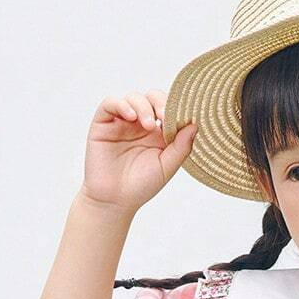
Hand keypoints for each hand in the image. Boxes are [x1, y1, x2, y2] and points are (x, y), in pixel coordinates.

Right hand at [81, 88, 196, 214]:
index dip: (174, 108)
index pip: (168, 108)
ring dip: (143, 106)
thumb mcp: (166, 167)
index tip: (181, 116)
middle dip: (160, 102)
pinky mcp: (103, 122)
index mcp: (158, 132)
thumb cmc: (141, 186)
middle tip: (164, 116)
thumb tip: (195, 125)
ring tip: (148, 124)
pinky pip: (111, 103)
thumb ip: (181, 147)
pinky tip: (130, 116)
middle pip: (151, 97)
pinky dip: (121, 104)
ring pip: (133, 97)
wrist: (114, 201)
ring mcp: (122, 121)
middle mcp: (140, 124)